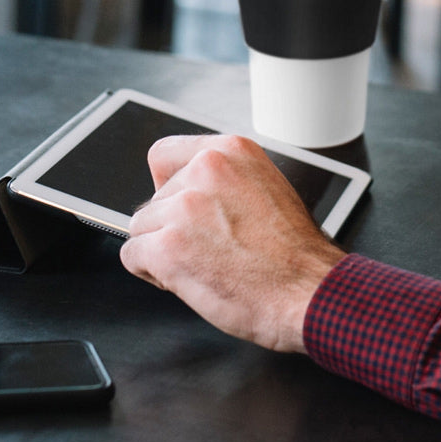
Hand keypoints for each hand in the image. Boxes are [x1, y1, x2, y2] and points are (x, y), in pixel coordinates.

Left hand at [119, 134, 345, 352]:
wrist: (308, 290)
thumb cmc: (294, 252)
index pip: (164, 154)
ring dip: (162, 249)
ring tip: (202, 263)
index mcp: (230, 151)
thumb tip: (188, 189)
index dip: (169, 185)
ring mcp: (183, 207)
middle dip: (171, 225)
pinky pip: (132, 255)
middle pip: (154, 197)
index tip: (181, 204)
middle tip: (208, 247)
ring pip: (141, 226)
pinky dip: (151, 272)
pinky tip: (185, 278)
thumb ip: (225, 180)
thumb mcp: (265, 187)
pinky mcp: (167, 246)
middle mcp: (205, 170)